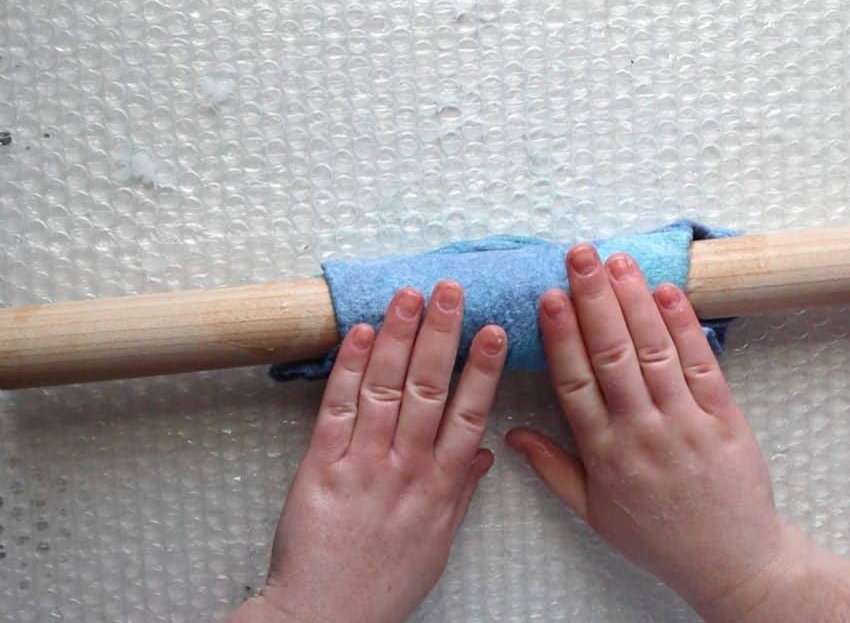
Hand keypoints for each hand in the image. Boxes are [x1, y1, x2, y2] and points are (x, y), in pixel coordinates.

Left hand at [227, 282, 506, 622]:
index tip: (496, 332)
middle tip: (452, 292)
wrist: (324, 615)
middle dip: (441, 336)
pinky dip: (350, 370)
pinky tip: (362, 335)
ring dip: (399, 338)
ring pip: (386, 390)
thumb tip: (485, 453)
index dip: (482, 371)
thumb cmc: (382, 582)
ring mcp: (363, 466)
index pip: (469, 417)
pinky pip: (337, 410)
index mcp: (439, 488)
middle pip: (429, 391)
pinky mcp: (320, 468)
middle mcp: (406, 470)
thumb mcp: (437, 544)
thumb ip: (461, 493)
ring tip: (410, 296)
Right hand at [505, 245, 789, 620]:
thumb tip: (512, 434)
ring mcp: (684, 423)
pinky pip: (701, 365)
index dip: (562, 337)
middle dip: (594, 300)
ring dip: (634, 301)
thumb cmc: (658, 536)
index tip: (549, 297)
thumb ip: (552, 469)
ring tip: (617, 261)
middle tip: (580, 256)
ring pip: (654, 352)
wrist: (731, 562)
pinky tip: (668, 291)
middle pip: (612, 355)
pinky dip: (685, 325)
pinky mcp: (724, 417)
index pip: (575, 384)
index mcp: (605, 455)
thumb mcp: (594, 512)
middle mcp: (642, 433)